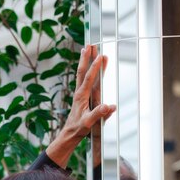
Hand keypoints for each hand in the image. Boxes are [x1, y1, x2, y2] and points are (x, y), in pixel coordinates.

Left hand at [45, 44, 115, 167]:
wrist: (70, 134)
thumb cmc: (79, 129)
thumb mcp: (89, 122)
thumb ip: (98, 114)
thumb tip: (110, 106)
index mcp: (81, 96)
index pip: (89, 78)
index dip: (95, 67)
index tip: (101, 56)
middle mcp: (79, 92)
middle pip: (82, 71)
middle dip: (87, 58)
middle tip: (90, 44)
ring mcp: (80, 93)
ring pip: (83, 74)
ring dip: (86, 61)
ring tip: (89, 49)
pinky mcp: (81, 96)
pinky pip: (85, 80)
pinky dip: (88, 70)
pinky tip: (90, 66)